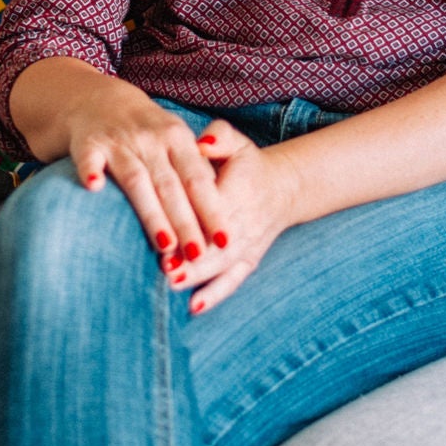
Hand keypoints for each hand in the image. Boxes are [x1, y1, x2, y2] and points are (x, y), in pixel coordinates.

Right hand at [60, 76, 229, 264]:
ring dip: (151, 213)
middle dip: (185, 222)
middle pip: (171, 185)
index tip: (225, 240)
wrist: (100, 100)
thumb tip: (221, 213)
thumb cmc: (150, 132)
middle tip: (198, 254)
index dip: (212, 209)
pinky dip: (90, 171)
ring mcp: (119, 141)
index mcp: (178, 139)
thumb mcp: (178, 141)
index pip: (198, 180)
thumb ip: (196, 171)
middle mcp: (151, 139)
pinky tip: (93, 188)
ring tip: (166, 246)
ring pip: (137, 180)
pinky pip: (89, 158)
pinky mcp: (88, 143)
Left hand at [162, 119, 305, 314]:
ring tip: (172, 284)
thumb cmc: (246, 163)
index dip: (195, 217)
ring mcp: (248, 244)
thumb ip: (219, 136)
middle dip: (191, 256)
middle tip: (163, 266)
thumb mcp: (236, 141)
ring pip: (222, 264)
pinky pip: (234, 281)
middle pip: (216, 242)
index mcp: (238, 189)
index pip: (213, 204)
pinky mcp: (249, 260)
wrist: (282, 188)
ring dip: (198, 276)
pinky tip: (194, 308)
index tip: (171, 228)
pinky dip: (215, 295)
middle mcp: (244, 221)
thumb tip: (201, 143)